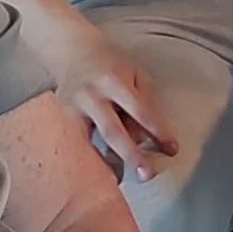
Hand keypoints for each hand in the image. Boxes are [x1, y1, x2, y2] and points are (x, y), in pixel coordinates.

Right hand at [34, 0, 178, 176]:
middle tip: (147, 175)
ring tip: (119, 182)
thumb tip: (147, 139)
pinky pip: (76, 143)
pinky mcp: (61, 117)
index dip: (157, 131)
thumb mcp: (135, 74)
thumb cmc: (110, 64)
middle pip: (113, 130)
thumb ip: (145, 102)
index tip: (172, 149)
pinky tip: (96, 176)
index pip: (139, 110)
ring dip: (105, 163)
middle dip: (131, 154)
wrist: (71, 49)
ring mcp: (72, 108)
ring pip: (89, 141)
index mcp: (113, 81)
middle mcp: (91, 95)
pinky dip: (87, 159)